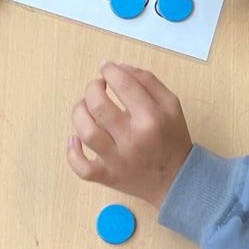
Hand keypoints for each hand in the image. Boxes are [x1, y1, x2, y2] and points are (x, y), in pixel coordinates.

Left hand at [66, 63, 191, 207]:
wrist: (176, 180)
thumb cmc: (171, 138)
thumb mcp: (171, 104)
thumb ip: (147, 81)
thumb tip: (118, 67)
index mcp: (152, 119)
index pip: (124, 85)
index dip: (110, 70)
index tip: (106, 68)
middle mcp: (133, 139)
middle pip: (98, 106)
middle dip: (93, 88)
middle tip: (98, 86)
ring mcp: (118, 160)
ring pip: (86, 132)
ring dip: (79, 112)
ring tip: (85, 107)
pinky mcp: (108, 177)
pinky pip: (81, 166)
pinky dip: (72, 151)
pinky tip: (75, 138)